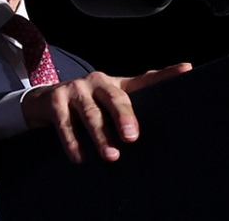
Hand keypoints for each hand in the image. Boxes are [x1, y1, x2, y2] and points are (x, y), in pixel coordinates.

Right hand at [20, 62, 191, 162]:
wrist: (42, 101)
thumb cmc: (85, 107)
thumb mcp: (107, 105)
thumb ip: (130, 111)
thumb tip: (159, 128)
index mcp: (115, 84)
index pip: (144, 79)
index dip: (166, 75)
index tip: (187, 70)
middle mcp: (97, 82)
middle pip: (115, 97)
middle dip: (124, 116)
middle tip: (132, 137)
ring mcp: (75, 90)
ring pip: (90, 114)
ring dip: (100, 136)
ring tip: (111, 156)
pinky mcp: (54, 101)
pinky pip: (65, 124)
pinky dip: (72, 142)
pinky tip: (79, 157)